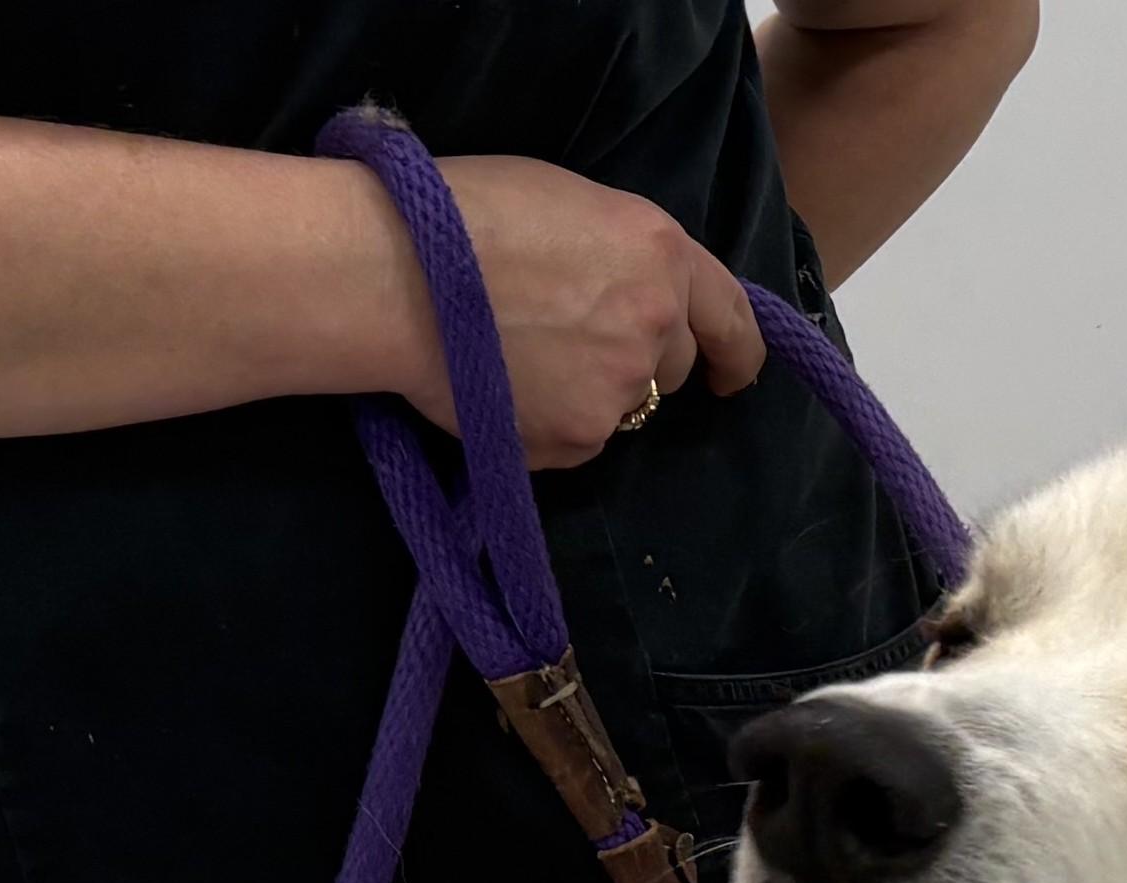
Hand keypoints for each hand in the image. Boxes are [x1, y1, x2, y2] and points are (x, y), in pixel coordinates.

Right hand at [389, 153, 765, 468]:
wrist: (390, 271)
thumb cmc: (460, 212)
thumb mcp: (564, 202)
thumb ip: (619, 256)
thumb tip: (627, 294)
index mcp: (659, 253)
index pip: (732, 316)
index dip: (736, 350)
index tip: (731, 372)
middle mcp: (655, 324)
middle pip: (673, 364)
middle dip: (639, 358)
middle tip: (569, 337)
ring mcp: (620, 388)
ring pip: (624, 403)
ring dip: (590, 387)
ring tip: (518, 353)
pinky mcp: (579, 437)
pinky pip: (580, 437)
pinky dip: (549, 420)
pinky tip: (501, 384)